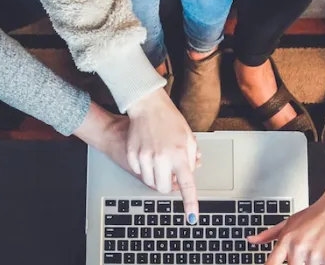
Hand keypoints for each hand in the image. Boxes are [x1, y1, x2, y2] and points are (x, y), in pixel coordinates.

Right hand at [126, 89, 199, 222]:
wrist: (147, 106)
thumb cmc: (170, 120)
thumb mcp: (188, 138)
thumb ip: (191, 159)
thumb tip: (190, 174)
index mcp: (179, 155)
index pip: (187, 185)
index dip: (190, 203)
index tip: (192, 217)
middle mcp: (162, 158)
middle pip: (163, 188)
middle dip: (168, 185)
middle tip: (170, 172)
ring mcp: (145, 157)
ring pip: (150, 182)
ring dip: (156, 177)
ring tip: (160, 160)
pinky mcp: (132, 155)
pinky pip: (139, 172)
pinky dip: (145, 169)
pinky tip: (148, 154)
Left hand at [248, 183, 324, 264]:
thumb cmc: (313, 215)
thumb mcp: (288, 223)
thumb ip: (268, 235)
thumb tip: (251, 240)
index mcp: (286, 240)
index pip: (271, 264)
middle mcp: (297, 248)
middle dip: (298, 263)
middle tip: (305, 252)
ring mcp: (313, 255)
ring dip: (312, 262)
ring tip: (316, 249)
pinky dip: (324, 263)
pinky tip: (324, 252)